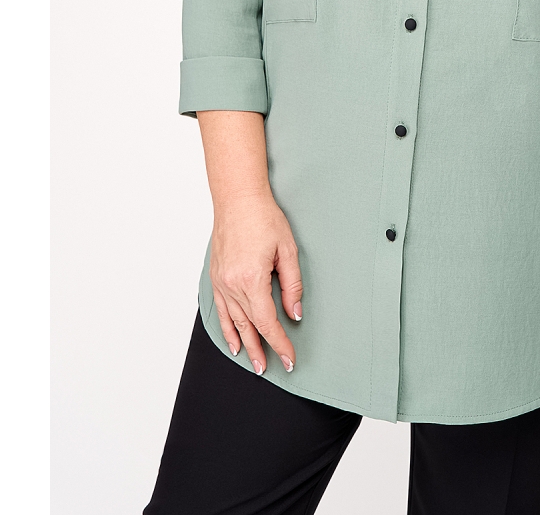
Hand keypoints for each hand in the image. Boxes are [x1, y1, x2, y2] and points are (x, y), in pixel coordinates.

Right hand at [209, 192, 303, 376]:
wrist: (238, 199)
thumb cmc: (264, 218)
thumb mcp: (288, 250)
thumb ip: (292, 285)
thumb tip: (294, 313)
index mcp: (252, 280)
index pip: (268, 322)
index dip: (280, 343)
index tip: (290, 358)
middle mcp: (232, 285)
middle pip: (250, 327)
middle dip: (264, 349)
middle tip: (274, 368)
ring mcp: (221, 282)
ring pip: (233, 322)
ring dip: (245, 344)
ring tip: (255, 363)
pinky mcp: (216, 277)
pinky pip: (220, 310)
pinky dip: (226, 329)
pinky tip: (233, 341)